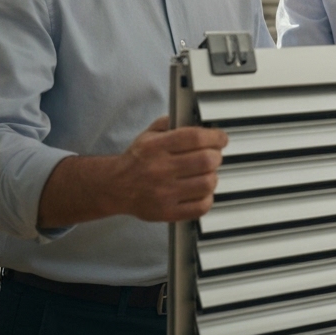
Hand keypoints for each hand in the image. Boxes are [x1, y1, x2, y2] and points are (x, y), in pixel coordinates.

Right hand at [110, 116, 227, 221]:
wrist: (115, 187)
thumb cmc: (137, 160)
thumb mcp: (149, 134)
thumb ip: (171, 123)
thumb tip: (197, 122)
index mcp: (156, 147)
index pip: (195, 138)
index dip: (215, 137)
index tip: (221, 139)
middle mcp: (160, 169)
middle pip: (206, 160)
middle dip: (216, 156)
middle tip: (213, 156)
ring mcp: (164, 193)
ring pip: (207, 183)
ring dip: (212, 176)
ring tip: (206, 173)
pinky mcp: (167, 212)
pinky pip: (201, 207)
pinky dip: (207, 197)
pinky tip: (200, 191)